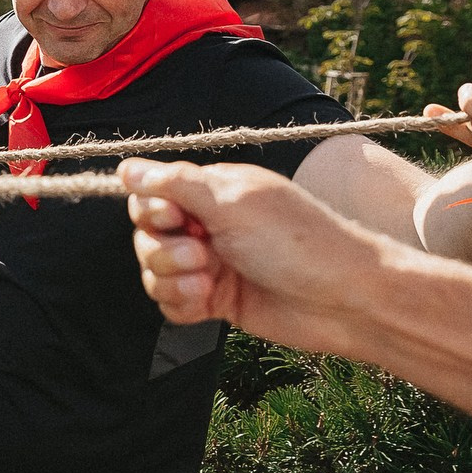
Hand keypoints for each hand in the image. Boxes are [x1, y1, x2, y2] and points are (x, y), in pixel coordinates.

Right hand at [121, 158, 388, 356]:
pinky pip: (171, 304)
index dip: (152, 211)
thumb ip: (174, 183)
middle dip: (162, 251)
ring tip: (207, 284)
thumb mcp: (232, 202)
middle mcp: (209, 225)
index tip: (175, 219)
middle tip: (202, 255)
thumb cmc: (298, 243)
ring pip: (154, 272)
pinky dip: (180, 305)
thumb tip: (125, 167)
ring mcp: (212, 264)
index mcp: (213, 193)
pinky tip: (205, 304)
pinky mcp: (216, 301)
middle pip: (146, 236)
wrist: (346, 302)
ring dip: (171, 280)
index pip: (150, 195)